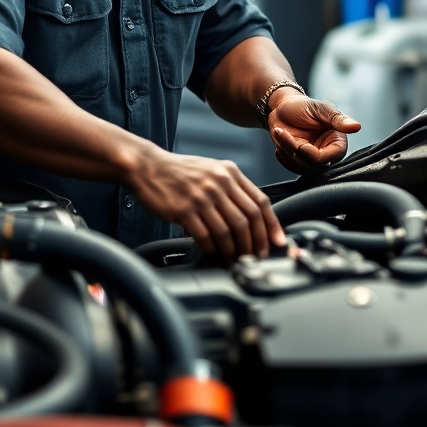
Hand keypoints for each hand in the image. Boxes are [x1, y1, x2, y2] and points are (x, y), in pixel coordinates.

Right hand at [127, 144, 284, 260]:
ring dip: (235, 250)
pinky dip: (213, 250)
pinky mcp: (184, 210)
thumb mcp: (213, 170)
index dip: (272, 226)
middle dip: (256, 243)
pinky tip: (214, 254)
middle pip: (248, 219)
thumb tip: (254, 216)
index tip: (277, 243)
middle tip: (256, 257)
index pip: (261, 201)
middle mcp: (219, 182)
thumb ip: (233, 188)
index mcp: (230, 172)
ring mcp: (202, 196)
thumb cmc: (181, 172)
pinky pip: (206, 236)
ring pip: (229, 230)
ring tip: (235, 259)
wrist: (149, 167)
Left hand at [268, 92, 360, 174]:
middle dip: (295, 151)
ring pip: (301, 168)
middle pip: (314, 166)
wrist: (282, 108)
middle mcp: (326, 152)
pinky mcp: (299, 161)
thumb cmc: (303, 105)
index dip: (314, 155)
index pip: (331, 158)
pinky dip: (283, 157)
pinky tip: (280, 142)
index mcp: (336, 141)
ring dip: (287, 151)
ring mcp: (312, 158)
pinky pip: (292, 168)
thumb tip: (356, 126)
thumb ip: (338, 119)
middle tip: (283, 134)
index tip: (301, 146)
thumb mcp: (320, 109)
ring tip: (280, 132)